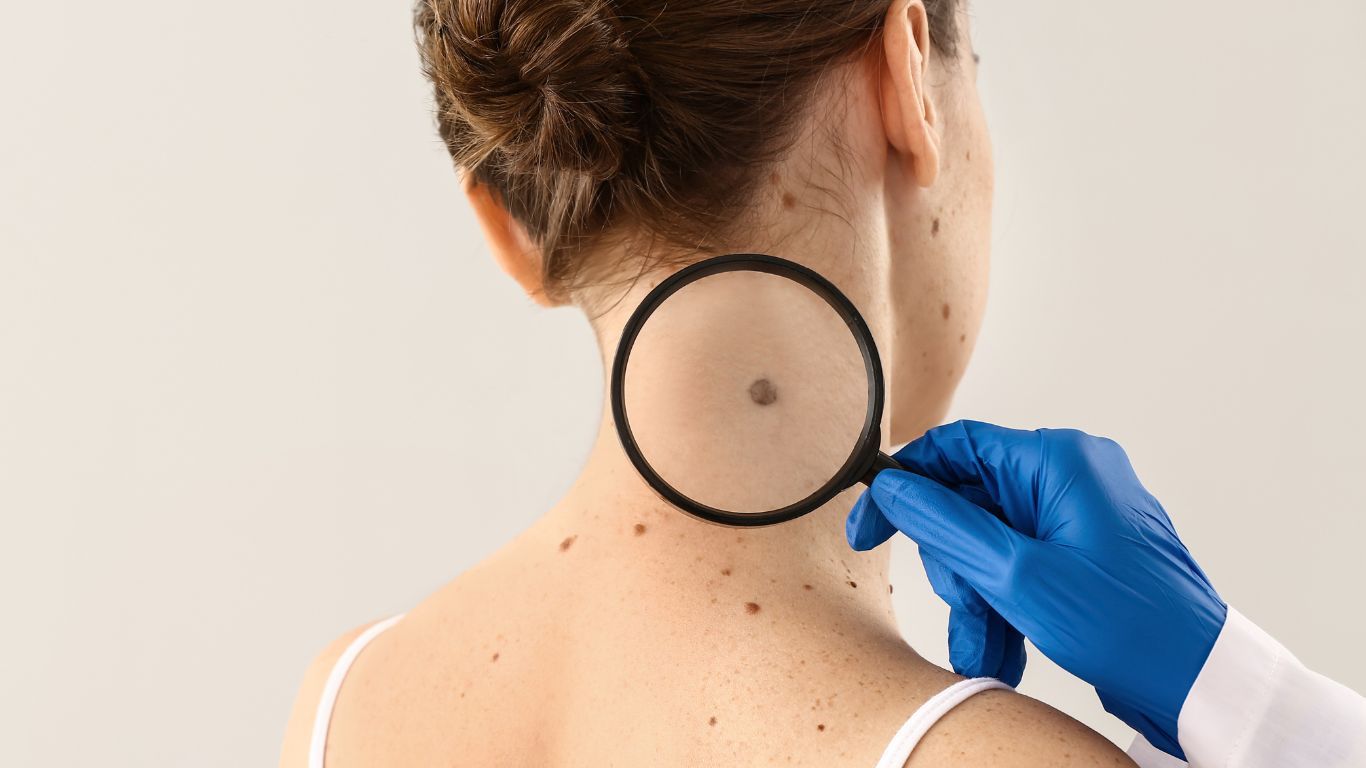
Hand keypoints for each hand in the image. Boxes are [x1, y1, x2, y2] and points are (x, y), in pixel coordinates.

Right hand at [846, 419, 1227, 758]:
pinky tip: (1002, 648)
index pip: (955, 448)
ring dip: (976, 596)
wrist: (1198, 678)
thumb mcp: (1019, 575)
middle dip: (954, 564)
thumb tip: (894, 489)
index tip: (871, 527)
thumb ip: (947, 525)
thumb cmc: (1131, 624)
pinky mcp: (1078, 550)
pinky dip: (1002, 603)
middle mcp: (1068, 476)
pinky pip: (1015, 563)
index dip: (904, 487)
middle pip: (967, 502)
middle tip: (965, 607)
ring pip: (986, 541)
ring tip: (985, 645)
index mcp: (1059, 460)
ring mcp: (1074, 514)